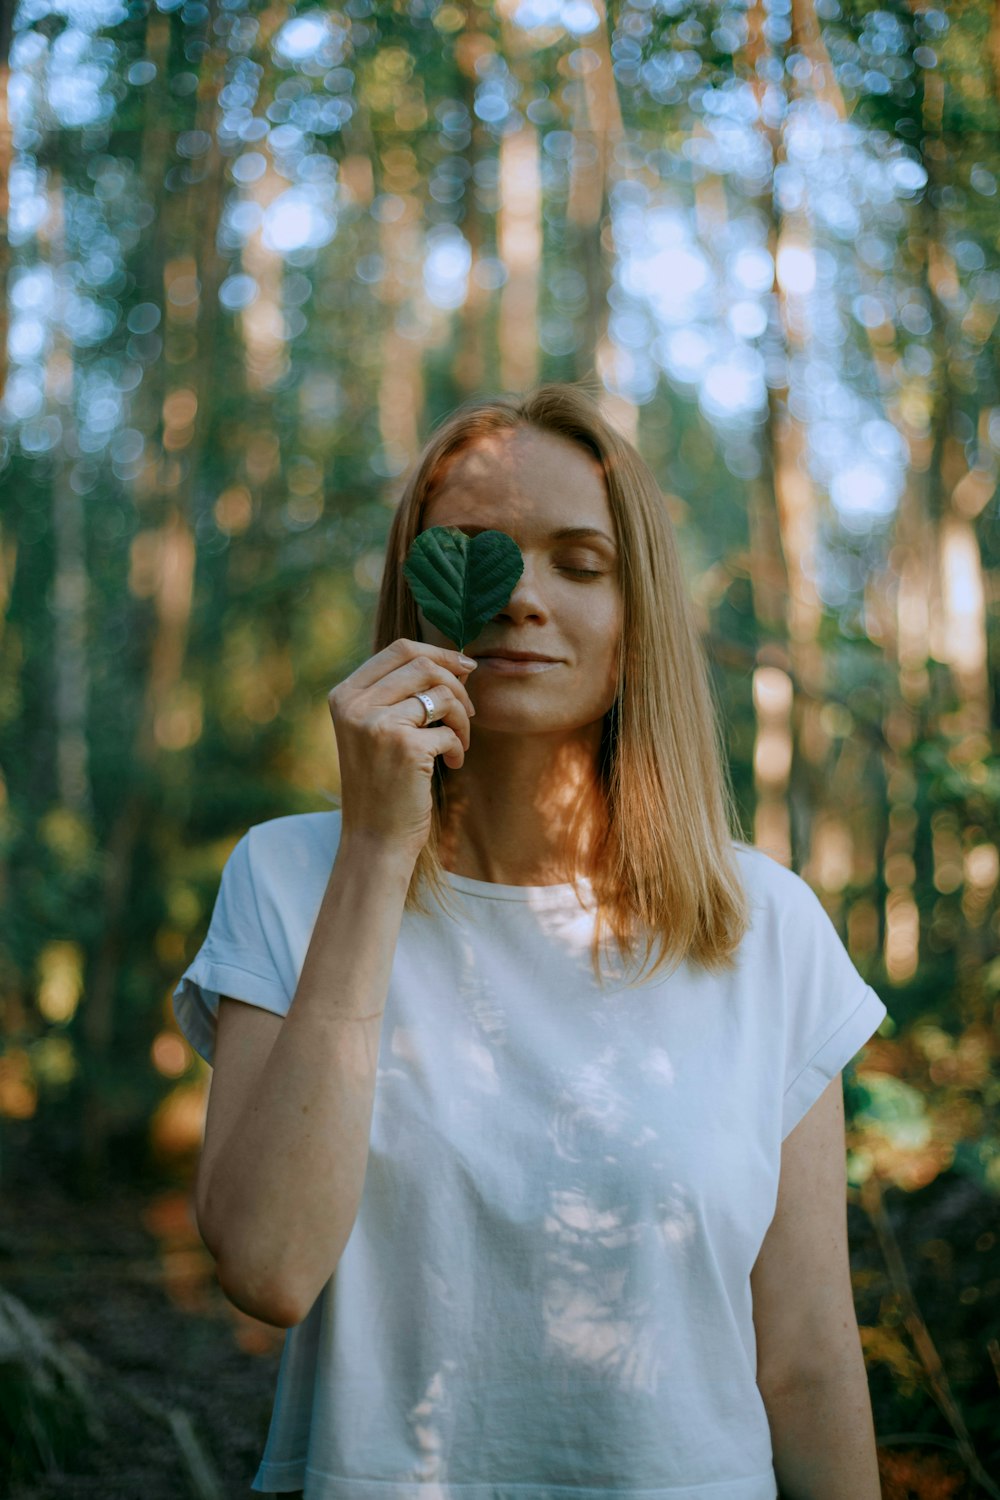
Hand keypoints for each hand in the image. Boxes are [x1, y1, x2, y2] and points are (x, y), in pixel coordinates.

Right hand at [327, 638, 476, 861]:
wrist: (374, 839)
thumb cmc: (382, 784)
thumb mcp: (375, 731)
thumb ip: (398, 694)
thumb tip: (454, 660)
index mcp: (345, 695)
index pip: (398, 649)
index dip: (438, 652)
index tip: (465, 666)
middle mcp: (356, 706)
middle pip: (423, 665)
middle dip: (457, 684)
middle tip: (468, 711)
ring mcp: (378, 725)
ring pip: (442, 694)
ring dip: (462, 718)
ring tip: (459, 742)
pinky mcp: (406, 748)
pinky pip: (451, 730)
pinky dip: (459, 746)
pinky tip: (452, 764)